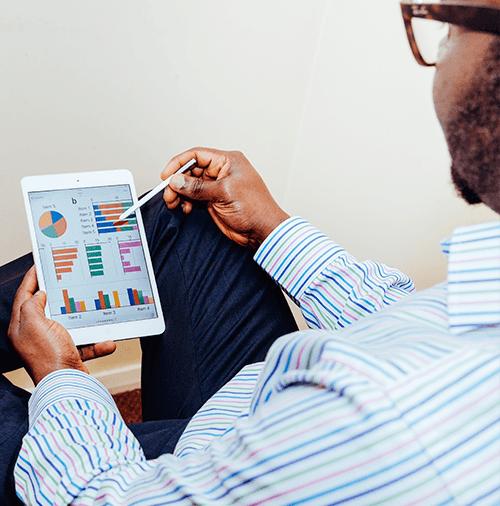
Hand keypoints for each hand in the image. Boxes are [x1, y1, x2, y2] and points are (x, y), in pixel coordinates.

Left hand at [8, 267, 115, 384]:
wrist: (67, 385)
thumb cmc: (48, 356)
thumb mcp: (34, 324)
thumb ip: (33, 305)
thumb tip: (40, 295)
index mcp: (22, 326)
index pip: (24, 295)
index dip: (32, 278)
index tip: (40, 265)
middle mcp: (35, 334)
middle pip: (46, 307)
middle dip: (59, 294)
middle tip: (67, 279)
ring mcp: (53, 344)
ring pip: (70, 323)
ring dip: (85, 319)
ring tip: (94, 308)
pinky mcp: (69, 353)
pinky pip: (86, 342)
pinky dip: (97, 341)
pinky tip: (106, 340)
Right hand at [162, 148, 289, 247]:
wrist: (262, 230)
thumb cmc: (255, 208)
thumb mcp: (224, 193)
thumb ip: (198, 187)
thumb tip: (177, 181)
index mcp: (228, 161)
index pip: (197, 155)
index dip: (179, 163)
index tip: (166, 175)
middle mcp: (221, 171)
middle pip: (191, 170)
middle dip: (177, 182)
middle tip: (168, 194)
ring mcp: (217, 186)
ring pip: (190, 185)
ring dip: (179, 193)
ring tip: (174, 203)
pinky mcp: (214, 200)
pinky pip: (194, 197)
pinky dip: (186, 202)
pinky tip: (185, 208)